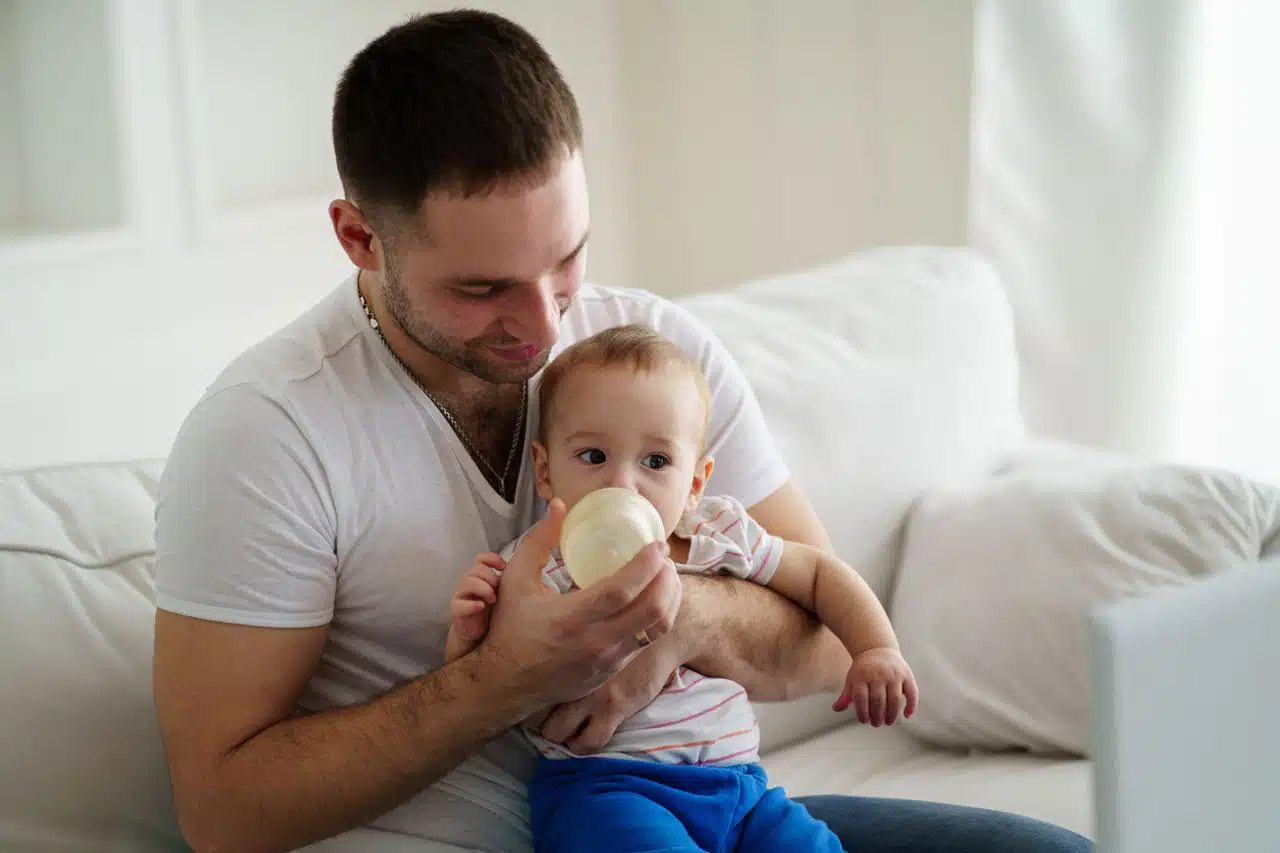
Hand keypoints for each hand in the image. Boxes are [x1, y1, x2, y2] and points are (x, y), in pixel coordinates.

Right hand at [449, 553, 505, 647]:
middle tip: (498, 590)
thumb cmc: (490, 609)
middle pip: (477, 569)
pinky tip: (481, 607)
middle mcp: (467, 581)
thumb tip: (520, 569)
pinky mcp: (456, 609)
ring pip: (468, 582)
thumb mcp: (500, 592)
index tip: (503, 568)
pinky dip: (472, 605)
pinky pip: (460, 604)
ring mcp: (460, 595)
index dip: (492, 559)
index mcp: (478, 575)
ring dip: (484, 589)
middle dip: (491, 578)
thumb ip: (504, 580)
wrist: (476, 632)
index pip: (481, 558)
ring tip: (493, 599)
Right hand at [477, 499, 682, 712]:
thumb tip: (558, 506)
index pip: (622, 590)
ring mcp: (607, 661)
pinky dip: (657, 617)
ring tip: (664, 576)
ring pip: (657, 629)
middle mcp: (594, 642)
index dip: (646, 565)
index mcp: (570, 618)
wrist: (505, 683)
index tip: (657, 544)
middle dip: (667, 579)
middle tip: (664, 558)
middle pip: (652, 611)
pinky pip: (646, 642)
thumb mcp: (515, 580)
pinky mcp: (612, 671)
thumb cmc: (509, 628)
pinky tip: (652, 599)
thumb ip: (538, 541)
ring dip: (669, 599)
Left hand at [524, 632, 681, 753]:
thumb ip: (559, 634)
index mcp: (559, 651)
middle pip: (532, 713)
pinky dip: (581, 742)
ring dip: (557, 732)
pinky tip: (583, 733)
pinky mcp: (614, 708)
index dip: (522, 697)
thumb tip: (526, 640)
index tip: (529, 697)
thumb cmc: (619, 621)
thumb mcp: (582, 619)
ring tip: (562, 724)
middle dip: (535, 718)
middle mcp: (569, 673)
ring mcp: (592, 693)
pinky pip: (589, 741)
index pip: (525, 685)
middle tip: (543, 714)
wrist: (661, 630)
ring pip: (556, 732)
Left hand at [833, 647, 918, 726]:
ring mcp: (894, 674)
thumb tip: (836, 709)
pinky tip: (907, 715)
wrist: (877, 649)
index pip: (861, 698)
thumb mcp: (852, 679)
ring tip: (888, 722)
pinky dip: (911, 706)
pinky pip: (912, 693)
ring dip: (892, 715)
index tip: (864, 721)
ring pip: (895, 699)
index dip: (862, 713)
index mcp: (862, 676)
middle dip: (877, 717)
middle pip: (878, 701)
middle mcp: (878, 674)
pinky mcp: (907, 675)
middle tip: (876, 724)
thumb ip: (846, 695)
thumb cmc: (862, 669)